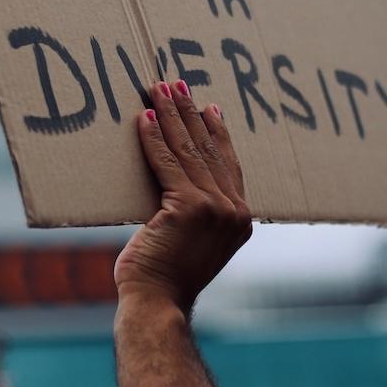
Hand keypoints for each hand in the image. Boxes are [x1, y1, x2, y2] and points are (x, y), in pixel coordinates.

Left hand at [114, 80, 251, 313]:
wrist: (158, 302)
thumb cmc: (166, 277)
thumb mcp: (193, 241)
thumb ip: (197, 213)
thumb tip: (179, 185)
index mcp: (240, 220)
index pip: (229, 164)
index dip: (217, 132)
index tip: (208, 106)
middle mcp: (233, 211)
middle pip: (209, 149)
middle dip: (191, 112)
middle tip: (177, 84)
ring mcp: (214, 209)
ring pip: (189, 150)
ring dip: (172, 115)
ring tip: (159, 89)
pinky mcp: (189, 207)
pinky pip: (167, 163)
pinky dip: (154, 138)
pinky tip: (145, 118)